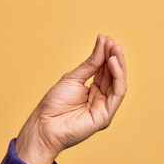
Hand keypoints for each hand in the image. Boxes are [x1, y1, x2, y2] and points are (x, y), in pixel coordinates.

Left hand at [15, 34, 126, 163]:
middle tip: (113, 42)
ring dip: (118, 65)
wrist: (44, 124)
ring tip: (115, 49)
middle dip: (114, 57)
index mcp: (93, 90)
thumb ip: (90, 64)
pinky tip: (112, 62)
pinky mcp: (106, 115)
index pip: (104, 70)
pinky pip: (117, 94)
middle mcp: (101, 98)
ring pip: (118, 83)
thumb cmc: (54, 103)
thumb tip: (102, 44)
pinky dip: (117, 77)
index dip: (106, 55)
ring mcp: (104, 107)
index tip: (105, 39)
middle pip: (113, 76)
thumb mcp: (73, 78)